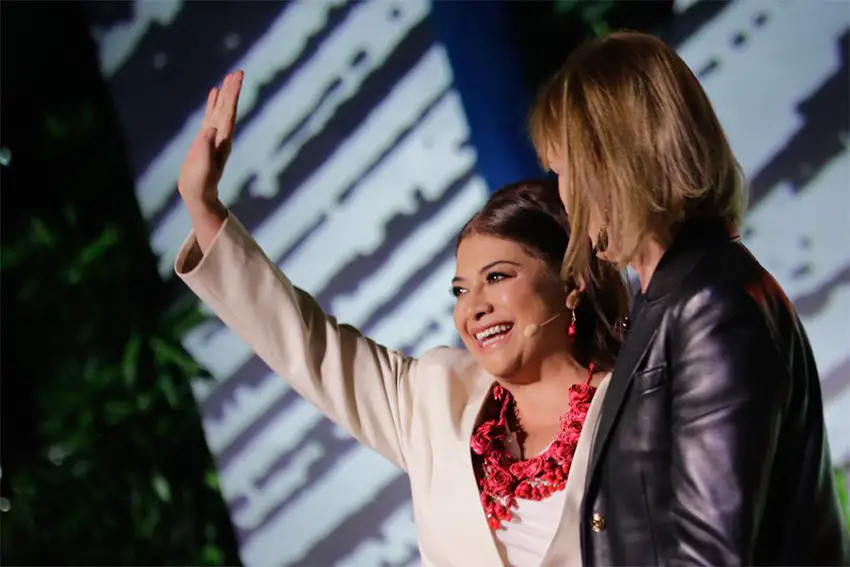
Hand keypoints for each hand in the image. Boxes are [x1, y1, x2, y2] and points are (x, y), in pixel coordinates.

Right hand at [178, 70, 243, 211]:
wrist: (198, 195)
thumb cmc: (199, 184)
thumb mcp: (201, 167)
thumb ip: (205, 148)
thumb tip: (210, 128)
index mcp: (222, 140)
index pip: (229, 113)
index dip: (233, 95)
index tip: (237, 79)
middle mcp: (221, 136)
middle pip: (228, 108)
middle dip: (232, 90)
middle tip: (238, 72)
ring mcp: (214, 136)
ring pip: (221, 109)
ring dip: (225, 93)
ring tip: (229, 77)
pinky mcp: (205, 138)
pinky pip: (210, 115)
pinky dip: (213, 103)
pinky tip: (214, 92)